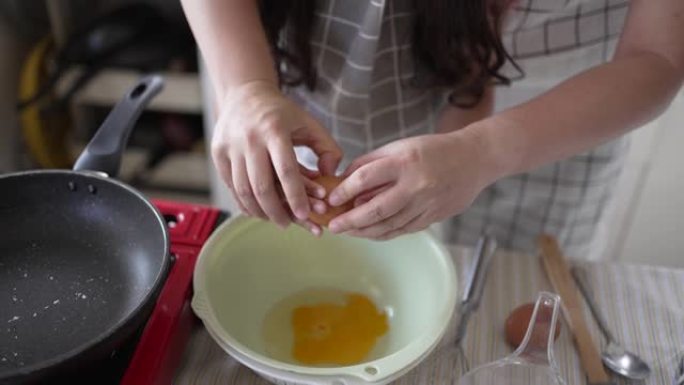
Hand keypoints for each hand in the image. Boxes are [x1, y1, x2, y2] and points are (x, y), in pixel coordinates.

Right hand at [212, 80, 341, 231]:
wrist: (245, 94)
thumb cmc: (282, 113)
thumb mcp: (309, 124)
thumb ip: (328, 148)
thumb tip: (331, 174)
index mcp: (275, 130)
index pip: (286, 170)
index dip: (296, 196)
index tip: (305, 215)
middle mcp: (249, 138)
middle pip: (261, 186)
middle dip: (276, 211)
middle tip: (288, 224)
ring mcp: (230, 146)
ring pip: (243, 190)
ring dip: (259, 210)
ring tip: (273, 219)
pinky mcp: (218, 153)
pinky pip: (230, 186)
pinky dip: (243, 202)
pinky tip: (256, 210)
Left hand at [326, 129, 499, 239]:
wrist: (474, 159)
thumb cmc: (433, 149)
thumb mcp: (400, 146)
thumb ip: (371, 162)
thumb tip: (344, 181)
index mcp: (404, 162)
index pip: (366, 178)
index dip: (344, 190)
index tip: (331, 198)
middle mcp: (415, 185)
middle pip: (376, 209)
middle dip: (351, 221)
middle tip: (333, 227)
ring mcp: (426, 204)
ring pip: (389, 225)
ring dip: (365, 232)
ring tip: (348, 232)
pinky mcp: (434, 217)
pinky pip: (403, 229)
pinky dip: (384, 233)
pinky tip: (370, 233)